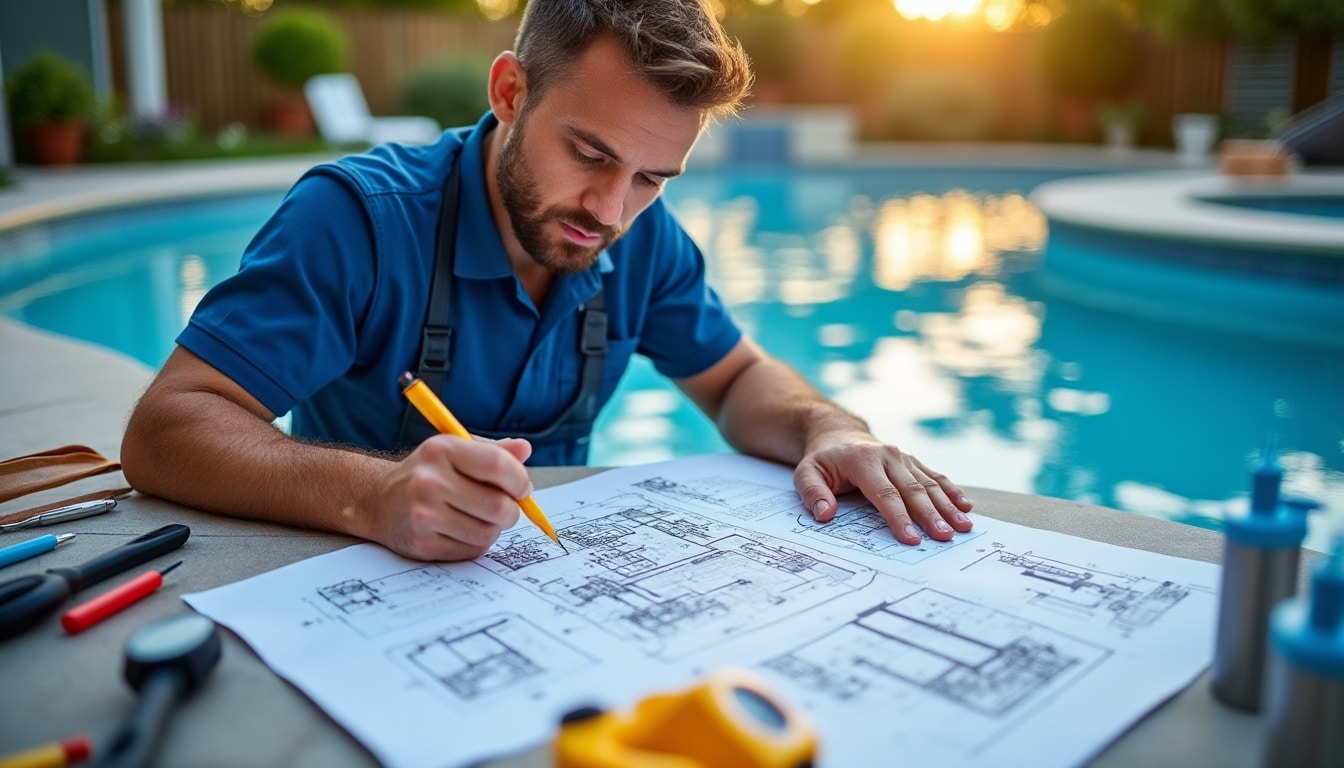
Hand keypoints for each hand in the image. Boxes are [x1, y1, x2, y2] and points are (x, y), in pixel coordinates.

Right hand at [366, 435, 532, 560]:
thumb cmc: (427, 472)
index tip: (522, 487)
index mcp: (442, 450)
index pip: (497, 465)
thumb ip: (492, 451)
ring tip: (479, 517)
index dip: (519, 479)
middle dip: (512, 510)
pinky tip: (461, 530)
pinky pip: (472, 550)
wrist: (378, 500)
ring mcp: (423, 515)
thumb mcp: (455, 451)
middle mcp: (430, 481)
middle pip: (498, 505)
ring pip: (488, 532)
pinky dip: (476, 543)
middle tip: (505, 507)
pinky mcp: (422, 543)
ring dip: (494, 528)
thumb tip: (525, 450)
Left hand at [794, 438, 972, 544]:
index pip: (884, 494)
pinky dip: (952, 491)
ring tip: (964, 526)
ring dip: (948, 506)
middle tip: (945, 536)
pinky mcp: (912, 461)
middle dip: (931, 515)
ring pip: (929, 483)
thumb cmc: (823, 460)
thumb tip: (825, 515)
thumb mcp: (806, 473)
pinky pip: (935, 476)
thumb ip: (813, 493)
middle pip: (913, 490)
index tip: (911, 538)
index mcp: (863, 460)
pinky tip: (965, 506)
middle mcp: (889, 456)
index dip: (899, 517)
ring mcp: (904, 457)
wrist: (838, 435)